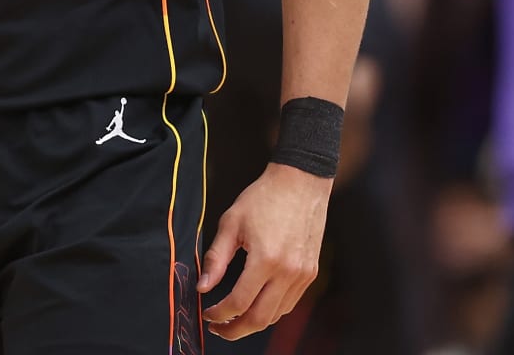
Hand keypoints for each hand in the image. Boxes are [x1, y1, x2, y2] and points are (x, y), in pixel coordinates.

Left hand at [199, 163, 329, 340]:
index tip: (206, 314)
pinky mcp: (310, 273)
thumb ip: (215, 259)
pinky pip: (289, 303)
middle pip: (260, 318)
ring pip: (276, 315)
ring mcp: (303, 275)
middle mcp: (288, 272)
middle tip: (217, 328)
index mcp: (265, 259)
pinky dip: (271, 311)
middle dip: (235, 329)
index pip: (239, 302)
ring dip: (253, 323)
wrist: (300, 183)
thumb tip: (203, 287)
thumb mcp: (230, 223)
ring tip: (232, 319)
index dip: (219, 314)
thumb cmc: (263, 198)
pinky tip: (255, 306)